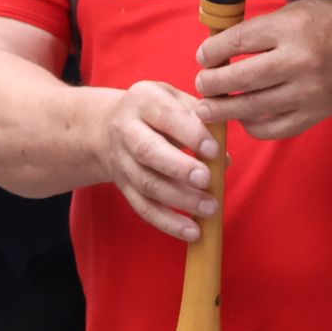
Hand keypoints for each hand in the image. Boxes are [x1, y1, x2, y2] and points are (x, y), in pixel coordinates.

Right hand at [93, 81, 220, 242]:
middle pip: (147, 151)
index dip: (189, 133)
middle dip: (178, 168)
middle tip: (207, 180)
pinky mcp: (123, 186)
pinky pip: (143, 208)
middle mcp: (125, 129)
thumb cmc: (157, 111)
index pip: (165, 115)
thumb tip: (223, 157)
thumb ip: (202, 120)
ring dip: (179, 199)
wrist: (108, 125)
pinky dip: (168, 223)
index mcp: (142, 100)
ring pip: (146, 183)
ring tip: (210, 208)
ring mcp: (122, 160)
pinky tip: (192, 231)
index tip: (214, 149)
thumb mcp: (176, 99)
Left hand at [193, 0, 331, 140]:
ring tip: (207, 108)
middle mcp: (299, 62)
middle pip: (241, 78)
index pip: (238, 42)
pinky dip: (253, 127)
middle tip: (201, 84)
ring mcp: (308, 92)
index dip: (212, 52)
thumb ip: (259, 30)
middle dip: (212, 84)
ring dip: (224, 110)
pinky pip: (275, 128)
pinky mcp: (316, 114)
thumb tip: (219, 48)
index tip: (202, 57)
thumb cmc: (330, 24)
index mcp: (291, 29)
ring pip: (253, 107)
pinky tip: (243, 120)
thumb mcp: (293, 12)